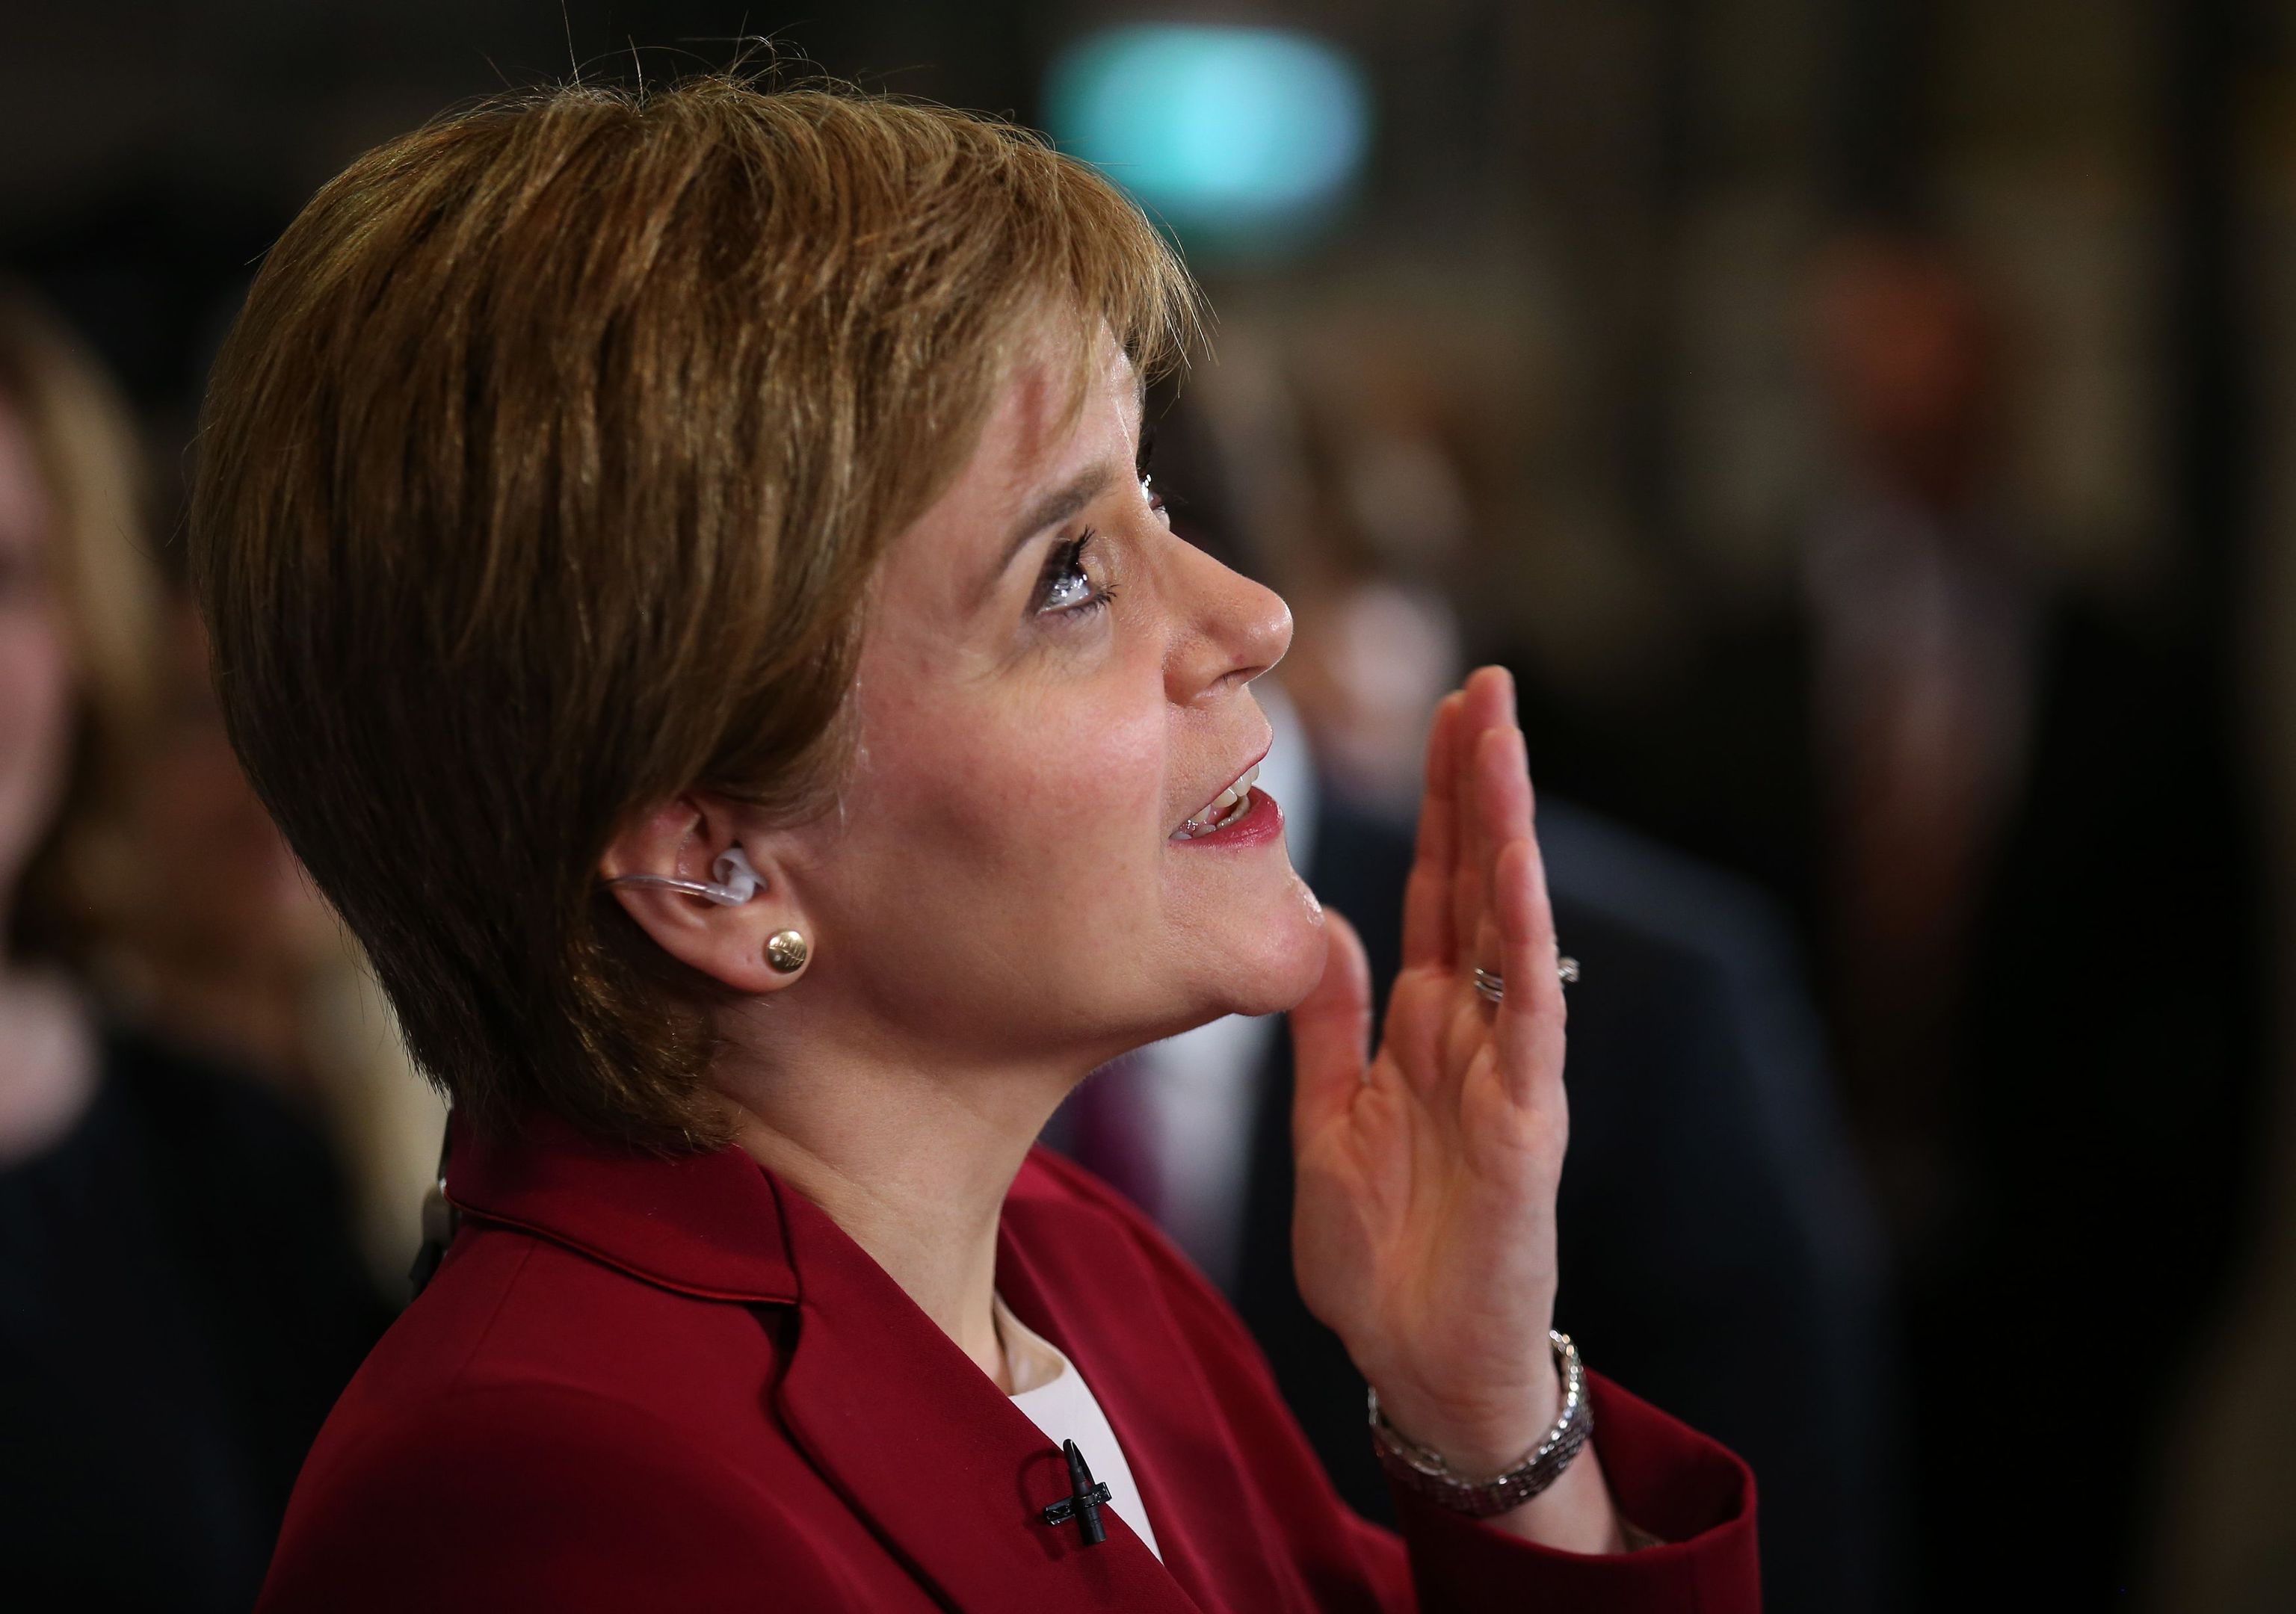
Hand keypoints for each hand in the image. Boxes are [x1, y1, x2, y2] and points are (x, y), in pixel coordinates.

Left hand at [1289, 667, 1619, 1548]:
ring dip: (1502, 825)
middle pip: (1473, 880)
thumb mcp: (1329, 1121)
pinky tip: (1512, 863)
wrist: (1420, 1364)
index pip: (1429, 889)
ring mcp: (1505, 1065)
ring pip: (1506, 921)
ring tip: (1500, 734)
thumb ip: (1328, 1026)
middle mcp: (1471, 1029)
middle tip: (1482, 683)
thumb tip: (1317, 931)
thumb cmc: (1382, 1256)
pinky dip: (1519, 932)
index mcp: (1419, 1026)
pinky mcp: (1526, 1116)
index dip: (1434, 803)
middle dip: (1477, 781)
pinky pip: (1525, 1008)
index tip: (1438, 713)